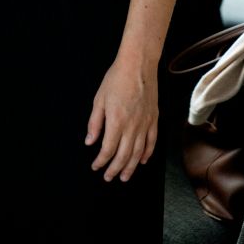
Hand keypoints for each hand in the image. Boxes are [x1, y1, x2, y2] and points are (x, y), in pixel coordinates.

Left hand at [84, 55, 157, 181]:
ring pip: (138, 153)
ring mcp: (145, 124)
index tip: (96, 166)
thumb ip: (95, 123)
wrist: (138, 66)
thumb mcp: (99, 99)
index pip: (108, 149)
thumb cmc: (116, 79)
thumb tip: (89, 142)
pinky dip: (147, 154)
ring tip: (124, 176)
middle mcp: (132, 127)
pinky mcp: (153, 120)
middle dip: (115, 169)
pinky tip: (142, 161)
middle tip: (109, 177)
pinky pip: (152, 142)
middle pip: (124, 155)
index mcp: (116, 122)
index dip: (101, 161)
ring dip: (131, 167)